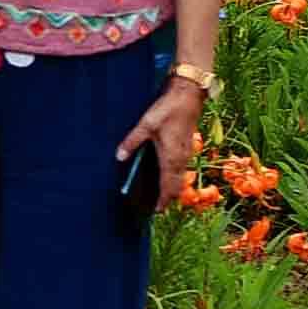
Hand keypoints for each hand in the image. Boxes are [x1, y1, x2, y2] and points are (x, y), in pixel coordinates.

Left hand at [117, 70, 207, 196]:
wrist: (188, 97)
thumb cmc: (167, 110)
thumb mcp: (146, 125)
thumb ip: (132, 141)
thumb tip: (119, 157)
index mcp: (171, 158)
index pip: (167, 187)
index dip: (163, 201)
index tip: (156, 211)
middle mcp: (181, 160)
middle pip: (177, 187)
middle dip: (168, 198)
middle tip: (156, 208)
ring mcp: (186, 154)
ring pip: (180, 178)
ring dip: (172, 188)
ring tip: (160, 195)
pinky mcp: (187, 148)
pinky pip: (182, 170)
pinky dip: (175, 177)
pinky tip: (166, 175)